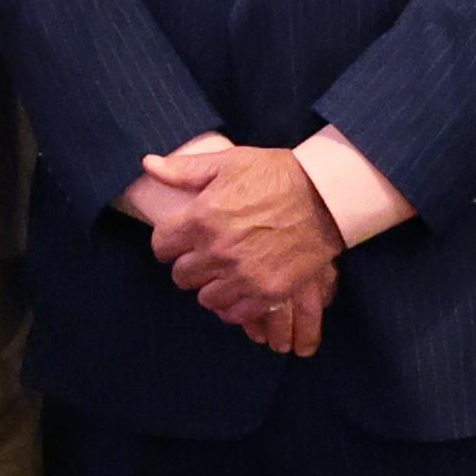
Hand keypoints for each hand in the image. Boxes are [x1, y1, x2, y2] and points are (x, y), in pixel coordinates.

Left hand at [139, 141, 341, 354]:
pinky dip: (234, 305)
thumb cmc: (276, 175)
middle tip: (203, 257)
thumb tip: (148, 164)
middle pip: (181, 275)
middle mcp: (218, 250)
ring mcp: (243, 274)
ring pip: (205, 297)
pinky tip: (239, 290)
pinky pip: (235, 313)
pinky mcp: (268, 292)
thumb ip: (184, 170)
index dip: (167, 244)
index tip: (177, 242)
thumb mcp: (229, 162)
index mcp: (202, 217)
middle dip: (188, 265)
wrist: (326, 197)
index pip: (160, 246)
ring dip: (211, 286)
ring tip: (223, 273)